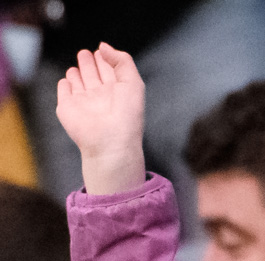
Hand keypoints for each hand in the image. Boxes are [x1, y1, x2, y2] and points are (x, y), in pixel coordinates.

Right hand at [56, 43, 145, 194]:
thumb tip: (103, 47)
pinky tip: (68, 81)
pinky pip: (64, 90)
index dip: (106, 60)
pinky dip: (65, 84)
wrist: (110, 142)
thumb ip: (122, 61)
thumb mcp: (133, 83)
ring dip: (77, 73)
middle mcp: (100, 97)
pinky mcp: (67, 107)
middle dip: (89, 63)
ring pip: (78, 81)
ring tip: (78, 67)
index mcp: (117, 92)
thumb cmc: (126, 116)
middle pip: (92, 74)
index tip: (103, 52)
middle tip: (86, 53)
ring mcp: (83, 102)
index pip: (109, 71)